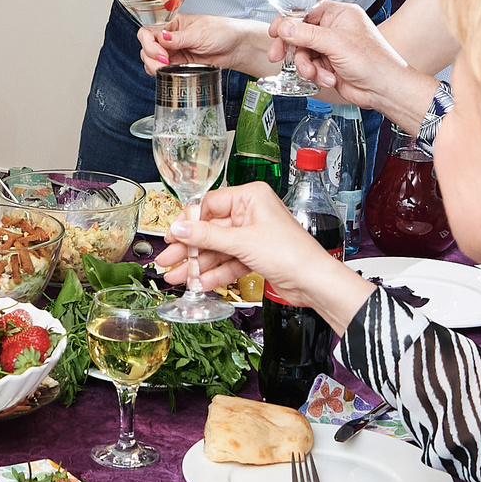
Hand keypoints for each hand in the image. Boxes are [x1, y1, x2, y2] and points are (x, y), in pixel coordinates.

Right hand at [141, 13, 271, 77]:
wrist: (237, 47)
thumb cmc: (223, 32)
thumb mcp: (199, 33)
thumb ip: (178, 38)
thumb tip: (161, 37)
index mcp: (172, 23)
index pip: (149, 31)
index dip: (149, 43)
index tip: (161, 52)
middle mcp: (170, 37)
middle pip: (147, 47)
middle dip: (151, 57)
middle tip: (165, 62)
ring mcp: (173, 51)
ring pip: (151, 60)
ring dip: (153, 66)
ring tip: (166, 69)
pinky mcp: (179, 64)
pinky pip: (162, 70)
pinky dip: (160, 73)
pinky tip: (168, 72)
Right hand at [157, 183, 370, 326]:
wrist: (314, 281)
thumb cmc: (291, 252)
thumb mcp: (242, 242)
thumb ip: (207, 236)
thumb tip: (178, 228)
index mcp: (250, 198)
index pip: (209, 205)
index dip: (189, 223)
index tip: (171, 237)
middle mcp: (250, 214)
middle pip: (209, 230)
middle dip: (188, 249)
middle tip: (166, 261)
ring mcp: (252, 236)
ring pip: (217, 249)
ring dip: (197, 265)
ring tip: (176, 277)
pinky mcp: (254, 255)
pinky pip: (228, 262)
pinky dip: (214, 273)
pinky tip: (198, 283)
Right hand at [272, 2, 438, 128]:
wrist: (383, 89)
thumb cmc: (372, 62)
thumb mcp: (336, 44)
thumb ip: (306, 34)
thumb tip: (284, 26)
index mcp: (340, 15)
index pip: (305, 12)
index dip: (288, 22)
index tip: (274, 32)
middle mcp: (335, 29)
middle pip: (300, 34)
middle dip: (293, 48)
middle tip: (277, 56)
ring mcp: (332, 47)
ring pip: (303, 53)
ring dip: (307, 66)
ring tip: (316, 74)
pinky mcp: (329, 64)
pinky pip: (310, 66)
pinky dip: (316, 74)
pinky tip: (328, 79)